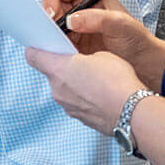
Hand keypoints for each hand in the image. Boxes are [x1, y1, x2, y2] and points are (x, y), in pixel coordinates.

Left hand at [24, 43, 144, 135]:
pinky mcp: (79, 118)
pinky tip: (101, 94)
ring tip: (96, 80)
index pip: (33, 56)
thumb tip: (84, 62)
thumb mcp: (102, 55)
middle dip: (63, 67)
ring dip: (74, 84)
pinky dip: (84, 98)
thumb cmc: (117, 82)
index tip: (44, 46)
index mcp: (58, 69)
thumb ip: (84, 56)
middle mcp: (57, 90)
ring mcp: (67, 106)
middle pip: (51, 73)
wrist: (131, 112)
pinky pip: (76, 103)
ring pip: (64, 89)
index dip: (37, 49)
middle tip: (80, 62)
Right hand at [41, 0, 164, 88]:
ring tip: (54, 43)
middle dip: (47, 17)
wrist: (143, 63)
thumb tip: (71, 20)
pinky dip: (54, 48)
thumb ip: (96, 19)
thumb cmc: (136, 39)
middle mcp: (79, 9)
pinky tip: (59, 53)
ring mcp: (74, 28)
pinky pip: (56, 44)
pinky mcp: (72, 46)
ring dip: (49, 34)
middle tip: (48, 30)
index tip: (51, 13)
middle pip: (51, 6)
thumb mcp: (120, 24)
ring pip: (51, 26)